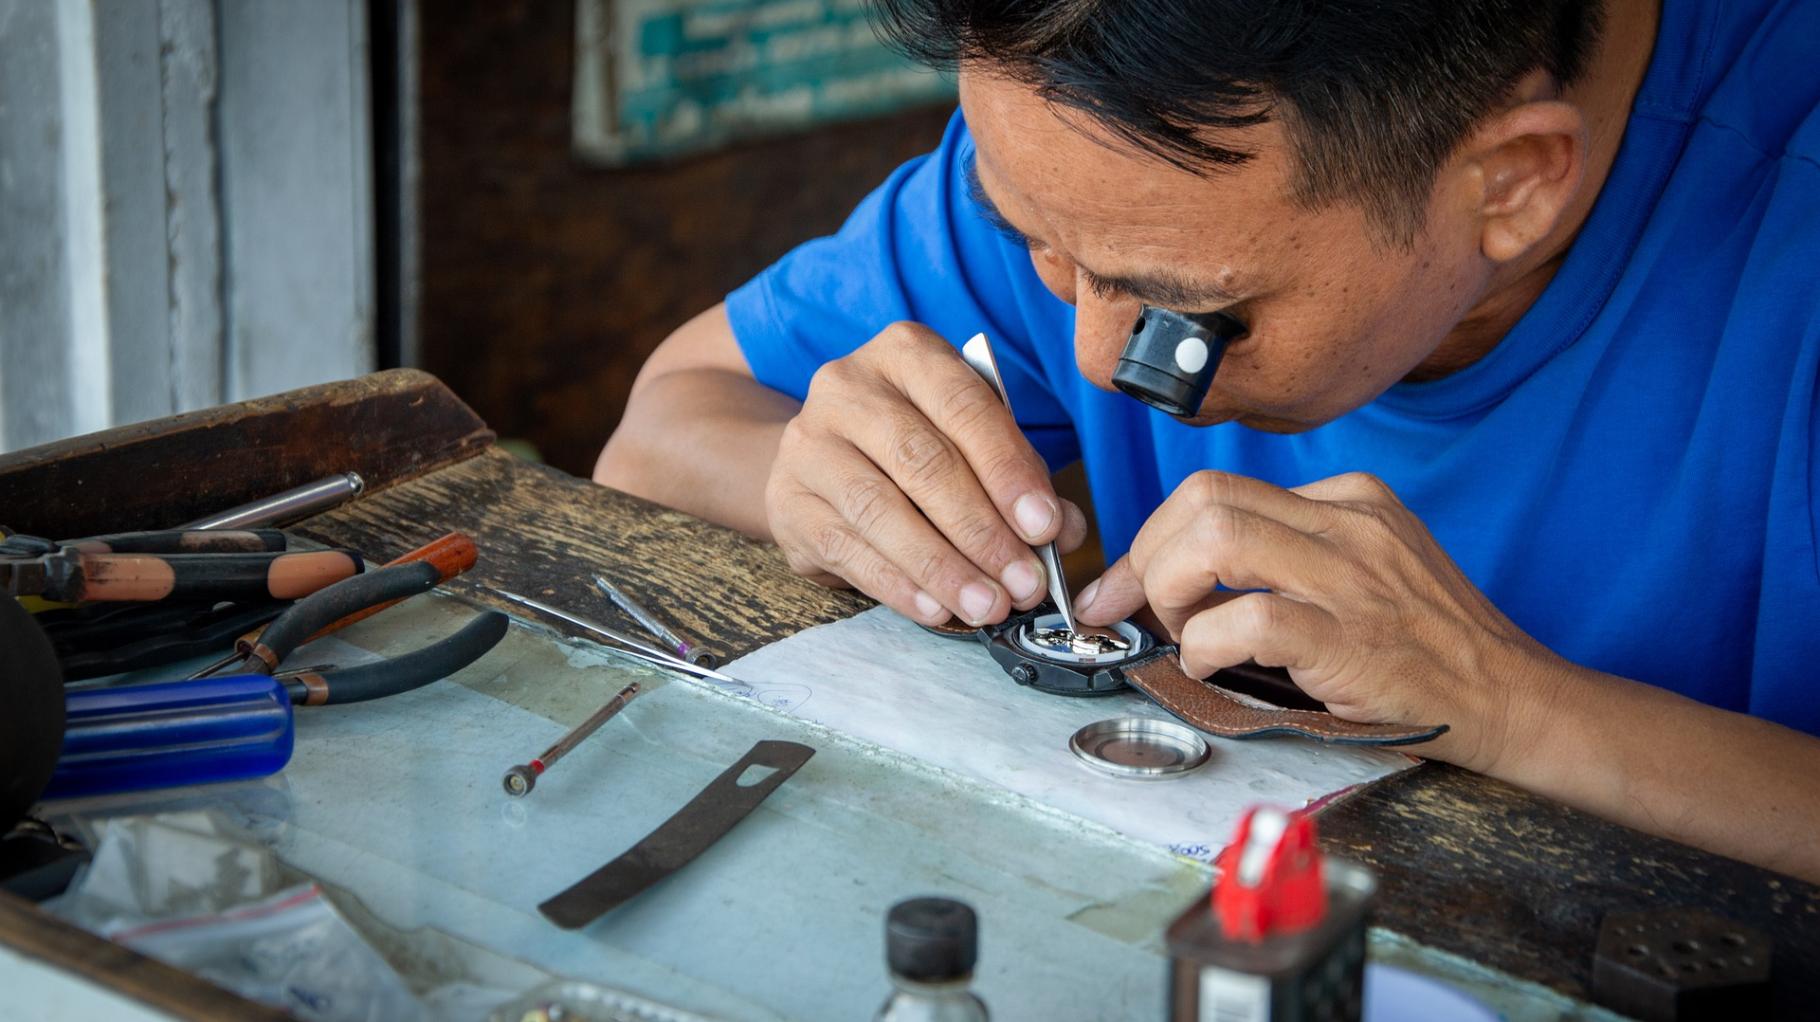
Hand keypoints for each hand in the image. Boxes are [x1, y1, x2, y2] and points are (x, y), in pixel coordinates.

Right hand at [767, 322, 1086, 625]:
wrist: (821, 458)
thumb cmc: (912, 444)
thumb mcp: (970, 441)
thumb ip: (1020, 478)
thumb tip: (1062, 532)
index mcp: (906, 352)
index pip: (965, 407)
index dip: (1008, 471)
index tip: (1045, 526)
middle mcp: (848, 386)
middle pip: (922, 461)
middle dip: (981, 530)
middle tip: (1024, 582)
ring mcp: (809, 442)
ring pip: (881, 509)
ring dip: (942, 567)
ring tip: (987, 605)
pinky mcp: (787, 501)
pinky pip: (848, 548)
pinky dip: (898, 585)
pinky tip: (936, 608)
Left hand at [1074, 470, 1562, 770]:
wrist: (1514, 698)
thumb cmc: (1429, 648)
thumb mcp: (1368, 569)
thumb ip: (1288, 558)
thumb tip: (1180, 577)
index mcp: (1348, 498)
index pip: (1217, 490)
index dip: (1155, 538)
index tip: (1129, 583)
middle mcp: (1347, 522)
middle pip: (1202, 498)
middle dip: (1144, 556)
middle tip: (1134, 610)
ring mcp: (1352, 576)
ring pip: (1215, 539)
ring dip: (1169, 591)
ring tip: (1182, 634)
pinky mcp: (1353, 637)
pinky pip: (1250, 617)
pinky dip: (1207, 645)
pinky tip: (1212, 666)